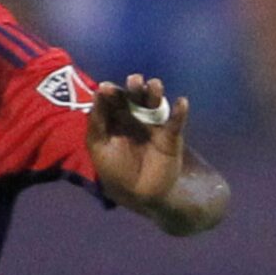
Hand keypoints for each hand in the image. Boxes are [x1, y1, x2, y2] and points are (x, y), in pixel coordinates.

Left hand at [85, 73, 189, 212]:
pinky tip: (181, 103)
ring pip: (155, 104)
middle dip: (134, 88)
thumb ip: (96, 126)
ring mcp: (154, 124)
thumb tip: (95, 99)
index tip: (105, 88)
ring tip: (153, 85)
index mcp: (117, 120)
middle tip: (134, 80)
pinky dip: (179, 113)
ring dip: (155, 94)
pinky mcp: (171, 135)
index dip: (111, 94)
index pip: (114, 102)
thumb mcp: (99, 149)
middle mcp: (136, 117)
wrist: (140, 194)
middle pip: (135, 98)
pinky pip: (176, 122)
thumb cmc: (116, 171)